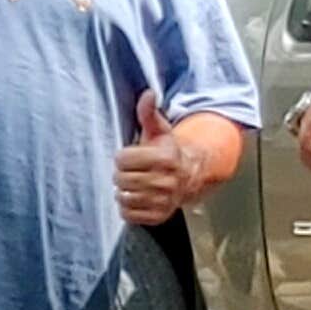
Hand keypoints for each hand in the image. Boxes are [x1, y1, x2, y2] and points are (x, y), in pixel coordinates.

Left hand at [115, 86, 211, 225]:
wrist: (189, 176)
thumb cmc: (167, 151)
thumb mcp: (159, 130)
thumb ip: (148, 112)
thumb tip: (148, 93)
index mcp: (165, 158)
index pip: (122, 160)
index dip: (122, 157)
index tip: (130, 157)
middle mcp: (166, 182)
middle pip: (121, 179)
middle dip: (121, 174)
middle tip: (130, 172)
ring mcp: (164, 201)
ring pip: (124, 198)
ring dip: (123, 191)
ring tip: (133, 184)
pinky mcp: (160, 216)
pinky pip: (129, 215)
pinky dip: (127, 208)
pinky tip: (135, 198)